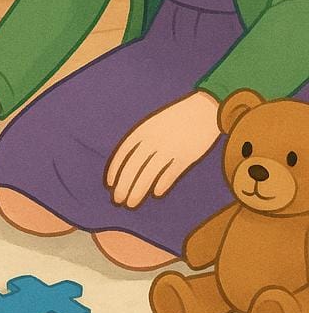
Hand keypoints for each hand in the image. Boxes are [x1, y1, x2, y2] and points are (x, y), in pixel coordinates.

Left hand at [105, 91, 219, 208]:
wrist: (203, 109)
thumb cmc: (176, 117)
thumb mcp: (153, 123)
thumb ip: (141, 140)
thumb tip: (129, 162)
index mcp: (143, 130)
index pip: (123, 153)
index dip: (115, 170)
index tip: (110, 183)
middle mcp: (153, 140)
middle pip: (134, 167)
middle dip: (123, 185)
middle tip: (117, 199)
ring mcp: (170, 149)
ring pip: (149, 174)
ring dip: (138, 190)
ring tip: (131, 203)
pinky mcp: (186, 156)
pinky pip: (171, 174)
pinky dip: (162, 184)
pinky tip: (156, 193)